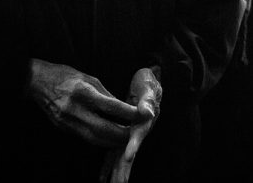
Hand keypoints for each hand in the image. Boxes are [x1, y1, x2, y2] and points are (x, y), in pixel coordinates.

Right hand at [25, 58, 138, 147]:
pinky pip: (85, 138)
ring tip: (126, 139)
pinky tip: (109, 139)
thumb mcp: (89, 78)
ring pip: (94, 138)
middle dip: (122, 134)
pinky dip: (100, 140)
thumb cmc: (66, 76)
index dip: (128, 113)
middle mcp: (75, 109)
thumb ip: (106, 94)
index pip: (111, 106)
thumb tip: (124, 108)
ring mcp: (67, 121)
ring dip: (112, 141)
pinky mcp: (63, 129)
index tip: (142, 115)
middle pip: (103, 128)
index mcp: (83, 92)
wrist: (38, 82)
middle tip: (136, 133)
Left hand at [104, 67, 162, 182]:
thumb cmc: (148, 81)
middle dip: (124, 169)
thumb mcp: (150, 86)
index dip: (134, 145)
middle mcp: (138, 131)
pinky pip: (114, 152)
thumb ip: (148, 99)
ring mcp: (131, 134)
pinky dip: (108, 165)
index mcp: (144, 119)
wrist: (147, 80)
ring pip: (121, 156)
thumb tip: (146, 112)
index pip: (139, 134)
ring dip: (115, 171)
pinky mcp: (124, 135)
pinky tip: (102, 177)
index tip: (128, 156)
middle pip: (130, 152)